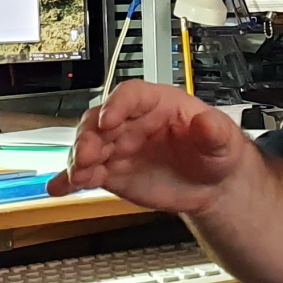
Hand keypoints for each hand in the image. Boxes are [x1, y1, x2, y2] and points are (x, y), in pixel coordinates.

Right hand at [47, 80, 252, 213]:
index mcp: (157, 104)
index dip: (116, 105)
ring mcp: (118, 147)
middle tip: (85, 155)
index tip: (109, 119)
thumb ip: (214, 131)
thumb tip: (206, 122)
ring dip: (77, 159)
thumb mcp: (223, 141)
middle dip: (88, 136)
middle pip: (99, 120)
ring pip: (88, 146)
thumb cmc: (214, 151)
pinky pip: (86, 173)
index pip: (130, 95)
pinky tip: (59, 188)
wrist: (210, 183)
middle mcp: (131, 122)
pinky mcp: (112, 172)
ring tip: (76, 176)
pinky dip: (70, 180)